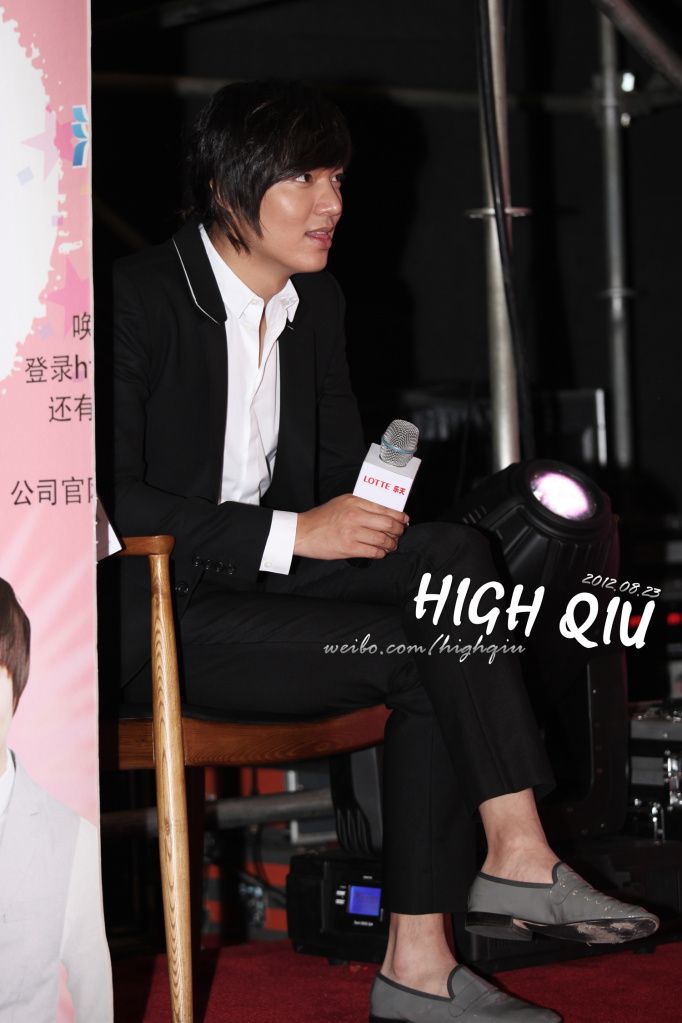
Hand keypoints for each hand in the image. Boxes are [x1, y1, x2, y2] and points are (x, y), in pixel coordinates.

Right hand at [294, 494, 408, 560]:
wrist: (303, 532)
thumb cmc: (322, 518)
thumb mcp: (342, 502)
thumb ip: (361, 504)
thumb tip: (385, 512)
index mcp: (354, 501)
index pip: (385, 508)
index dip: (399, 516)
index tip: (404, 520)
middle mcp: (355, 515)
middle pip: (388, 523)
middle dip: (399, 531)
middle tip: (400, 533)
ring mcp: (352, 532)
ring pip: (383, 539)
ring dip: (391, 544)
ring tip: (391, 545)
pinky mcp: (349, 548)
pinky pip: (374, 552)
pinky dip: (381, 553)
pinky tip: (381, 552)